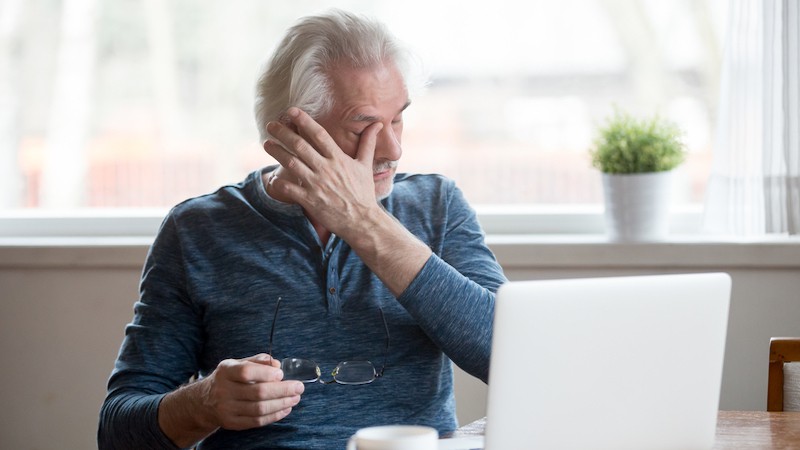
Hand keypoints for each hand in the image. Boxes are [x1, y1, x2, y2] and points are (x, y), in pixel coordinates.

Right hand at [199, 353, 303, 430]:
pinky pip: (257, 421)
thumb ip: (258, 361)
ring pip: (259, 409)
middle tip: (299, 387)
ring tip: (295, 398)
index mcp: (226, 372)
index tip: (281, 374)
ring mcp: (227, 409)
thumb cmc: (228, 379)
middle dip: (282, 390)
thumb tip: (277, 364)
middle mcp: (224, 391)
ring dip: (282, 404)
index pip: (246, 372)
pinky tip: (286, 408)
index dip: (266, 373)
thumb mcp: (237, 363)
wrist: (205, 401)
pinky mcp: (232, 423)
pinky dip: (274, 416)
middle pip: (257, 393)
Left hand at [263, 107, 383, 239]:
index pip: (318, 134)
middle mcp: (326, 169)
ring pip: (291, 163)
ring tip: (266, 143)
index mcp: (338, 158)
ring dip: (276, 151)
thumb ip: (367, 143)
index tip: (292, 111)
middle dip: (283, 133)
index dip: (304, 120)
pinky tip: (272, 176)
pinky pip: (289, 188)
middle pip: (300, 145)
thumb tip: (377, 124)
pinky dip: (279, 181)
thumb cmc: (363, 192)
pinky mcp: (310, 200)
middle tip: (270, 124)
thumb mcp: (365, 166)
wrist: (362, 221)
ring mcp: (316, 184)